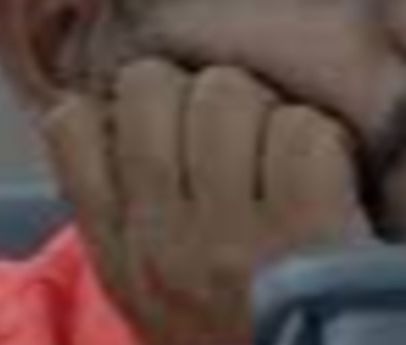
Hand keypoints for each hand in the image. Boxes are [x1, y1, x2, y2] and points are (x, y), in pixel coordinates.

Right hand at [40, 59, 371, 344]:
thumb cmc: (236, 337)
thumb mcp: (153, 294)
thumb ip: (131, 214)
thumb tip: (117, 112)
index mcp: (119, 254)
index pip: (73, 126)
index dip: (126, 103)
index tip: (171, 121)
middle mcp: (163, 239)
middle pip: (154, 87)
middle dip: (204, 93)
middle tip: (244, 133)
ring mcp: (234, 236)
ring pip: (229, 92)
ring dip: (269, 111)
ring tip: (290, 157)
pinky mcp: (309, 231)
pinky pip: (302, 129)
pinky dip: (327, 141)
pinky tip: (332, 180)